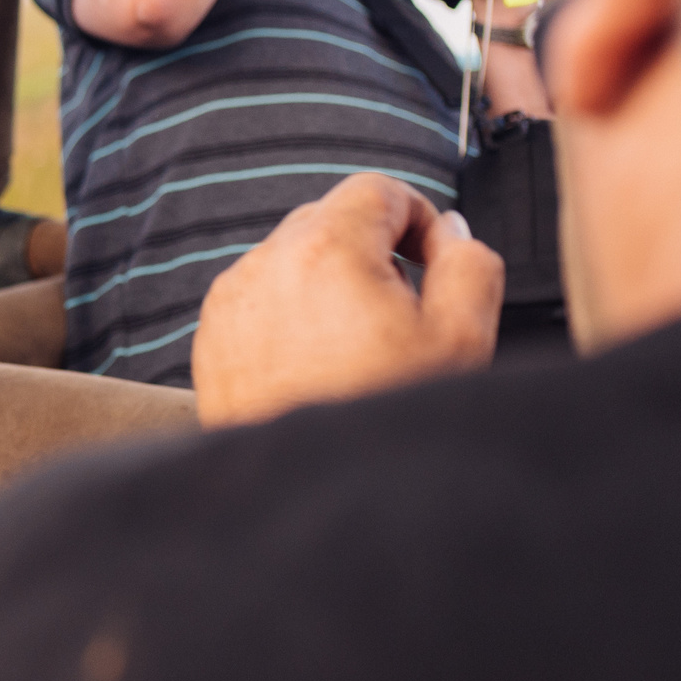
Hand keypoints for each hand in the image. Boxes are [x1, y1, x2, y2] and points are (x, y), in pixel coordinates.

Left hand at [193, 173, 503, 428]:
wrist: (313, 490)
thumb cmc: (381, 417)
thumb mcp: (460, 339)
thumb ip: (469, 265)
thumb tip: (451, 231)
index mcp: (326, 249)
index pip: (376, 189)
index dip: (416, 219)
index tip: (431, 262)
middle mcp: (266, 263)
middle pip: (331, 220)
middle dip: (373, 254)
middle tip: (401, 316)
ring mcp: (231, 301)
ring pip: (293, 262)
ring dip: (330, 287)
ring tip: (358, 353)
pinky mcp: (212, 337)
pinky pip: (260, 303)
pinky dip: (292, 320)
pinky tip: (319, 370)